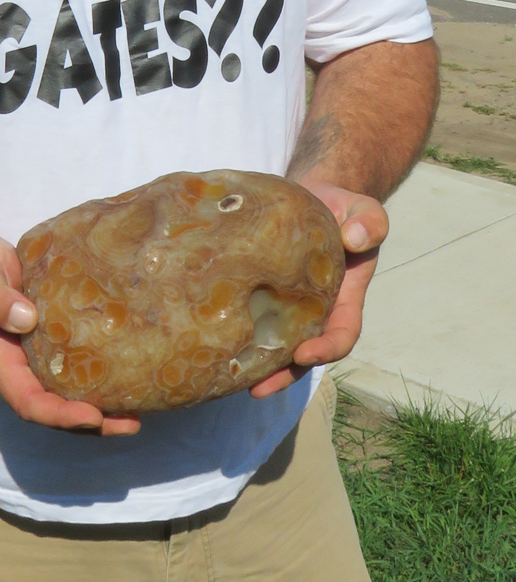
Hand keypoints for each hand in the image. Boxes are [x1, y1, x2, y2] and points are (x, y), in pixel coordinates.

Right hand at [0, 230, 140, 435]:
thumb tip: (26, 320)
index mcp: (0, 360)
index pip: (28, 402)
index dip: (59, 415)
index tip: (91, 415)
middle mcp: (21, 365)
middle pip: (55, 408)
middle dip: (92, 422)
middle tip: (132, 422)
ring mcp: (38, 353)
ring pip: (69, 391)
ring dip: (103, 406)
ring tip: (140, 408)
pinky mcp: (54, 336)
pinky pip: (77, 363)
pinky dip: (103, 373)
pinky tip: (131, 370)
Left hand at [249, 182, 387, 398]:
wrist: (314, 194)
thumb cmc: (341, 206)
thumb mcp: (361, 209)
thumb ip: (369, 221)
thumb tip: (356, 238)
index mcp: (345, 298)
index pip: (342, 333)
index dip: (326, 348)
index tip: (304, 353)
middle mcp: (316, 309)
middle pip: (303, 353)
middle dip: (285, 373)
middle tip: (258, 387)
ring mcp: (288, 305)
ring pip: (275, 345)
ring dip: (258, 366)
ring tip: (231, 381)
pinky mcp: (261, 293)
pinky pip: (251, 318)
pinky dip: (239, 335)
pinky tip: (213, 344)